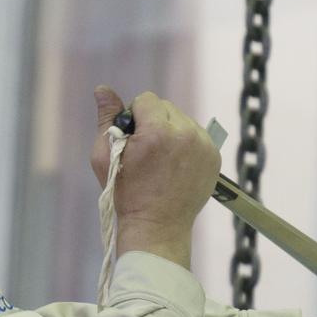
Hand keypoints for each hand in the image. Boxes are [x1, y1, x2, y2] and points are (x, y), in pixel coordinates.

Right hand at [88, 86, 219, 267]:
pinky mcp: (214, 156)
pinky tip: (175, 165)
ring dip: (171, 132)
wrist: (157, 226)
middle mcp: (185, 134)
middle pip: (166, 107)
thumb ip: (107, 119)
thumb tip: (103, 89)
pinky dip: (186, 144)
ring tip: (161, 160)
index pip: (146, 100)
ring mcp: (203, 145)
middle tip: (146, 152)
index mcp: (157, 132)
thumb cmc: (125, 194)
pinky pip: (197, 135)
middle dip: (153, 122)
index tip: (132, 140)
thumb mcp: (105, 156)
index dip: (134, 117)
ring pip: (183, 120)